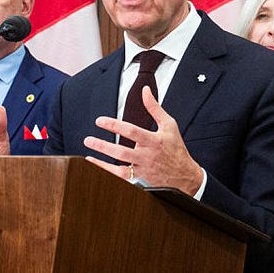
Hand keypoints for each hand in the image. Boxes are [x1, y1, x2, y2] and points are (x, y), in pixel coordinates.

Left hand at [83, 87, 203, 194]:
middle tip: (88, 139)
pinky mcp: (140, 181)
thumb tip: (145, 90)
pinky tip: (95, 166)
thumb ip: (154, 107)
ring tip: (88, 154)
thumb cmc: (176, 148)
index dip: (114, 125)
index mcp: (154, 141)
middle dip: (103, 146)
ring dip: (101, 162)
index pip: (131, 132)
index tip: (99, 121)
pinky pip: (121, 179)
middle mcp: (147, 156)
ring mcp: (143, 170)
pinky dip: (106, 173)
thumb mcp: (169, 125)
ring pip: (119, 168)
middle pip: (122, 152)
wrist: (186, 176)